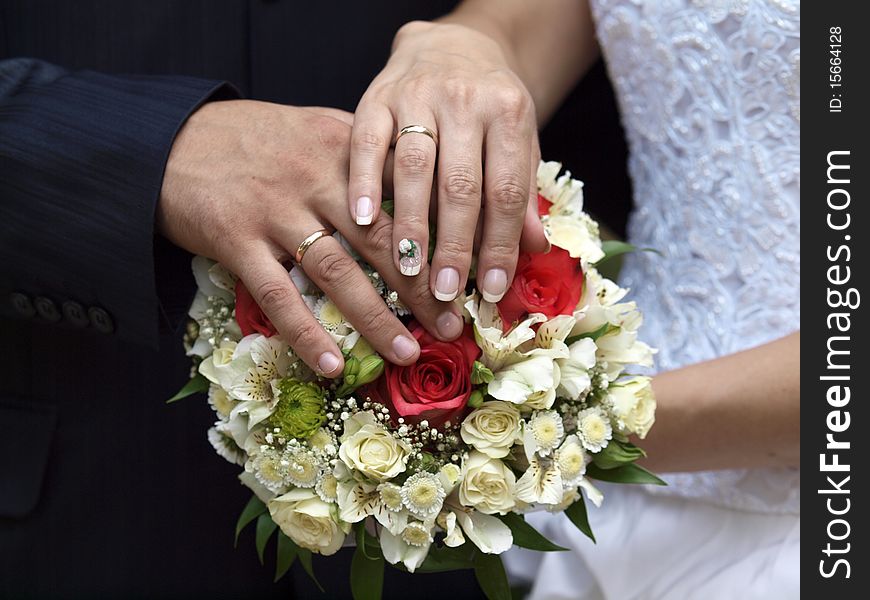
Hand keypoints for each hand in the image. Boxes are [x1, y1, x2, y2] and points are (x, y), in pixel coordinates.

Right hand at [157, 100, 464, 375]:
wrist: (170, 137)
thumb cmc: (252, 138)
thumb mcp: (314, 128)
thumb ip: (363, 155)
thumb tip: (420, 186)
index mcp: (343, 145)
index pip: (405, 191)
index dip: (441, 233)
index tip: (470, 269)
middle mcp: (314, 174)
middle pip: (381, 237)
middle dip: (422, 284)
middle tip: (453, 321)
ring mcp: (274, 208)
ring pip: (336, 270)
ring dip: (375, 316)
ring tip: (407, 351)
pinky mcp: (235, 237)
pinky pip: (277, 294)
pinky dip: (306, 332)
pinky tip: (332, 364)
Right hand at [348, 21, 547, 303]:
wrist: (450, 44)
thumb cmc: (487, 105)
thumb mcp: (516, 140)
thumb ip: (521, 192)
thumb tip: (535, 249)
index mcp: (508, 112)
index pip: (506, 189)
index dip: (500, 243)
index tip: (494, 288)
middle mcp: (465, 100)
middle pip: (460, 184)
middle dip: (455, 244)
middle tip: (447, 291)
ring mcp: (417, 95)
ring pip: (414, 167)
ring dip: (412, 224)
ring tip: (410, 269)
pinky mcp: (377, 95)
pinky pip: (368, 142)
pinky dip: (365, 182)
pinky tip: (364, 219)